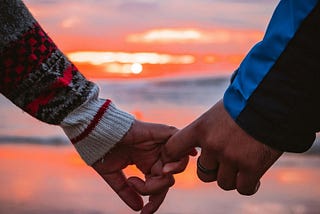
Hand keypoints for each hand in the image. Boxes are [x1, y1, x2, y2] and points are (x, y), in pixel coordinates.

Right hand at [92, 120, 188, 213]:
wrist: (95, 131)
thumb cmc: (101, 149)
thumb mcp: (114, 175)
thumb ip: (127, 191)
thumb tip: (139, 208)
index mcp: (146, 163)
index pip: (157, 186)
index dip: (154, 201)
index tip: (144, 213)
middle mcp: (155, 155)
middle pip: (167, 179)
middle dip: (156, 189)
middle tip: (137, 186)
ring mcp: (159, 145)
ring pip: (176, 164)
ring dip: (166, 176)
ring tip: (152, 177)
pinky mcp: (162, 133)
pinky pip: (180, 141)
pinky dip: (186, 149)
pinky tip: (187, 157)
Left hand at [162, 100, 282, 194]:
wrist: (273, 101)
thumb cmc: (244, 104)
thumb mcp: (217, 112)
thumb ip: (206, 130)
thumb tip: (194, 145)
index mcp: (200, 128)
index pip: (173, 148)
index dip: (174, 157)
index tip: (182, 160)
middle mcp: (213, 145)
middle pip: (203, 173)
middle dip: (214, 170)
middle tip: (226, 160)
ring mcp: (232, 157)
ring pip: (224, 183)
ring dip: (232, 177)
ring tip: (242, 166)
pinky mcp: (252, 167)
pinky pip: (244, 188)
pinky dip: (248, 185)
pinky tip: (253, 177)